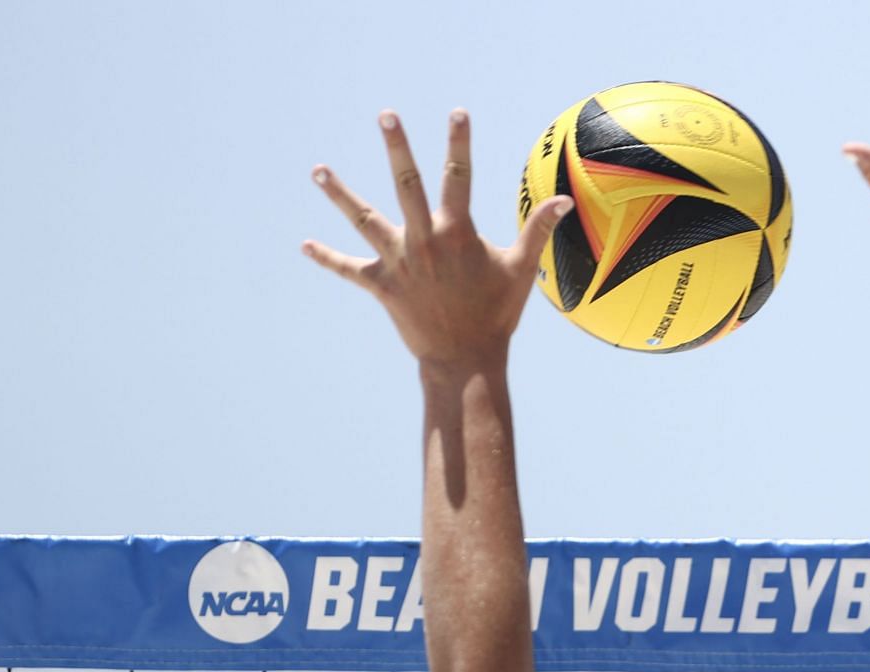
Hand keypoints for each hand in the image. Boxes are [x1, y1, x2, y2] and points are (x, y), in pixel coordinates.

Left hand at [303, 110, 571, 367]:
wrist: (465, 360)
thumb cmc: (497, 314)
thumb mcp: (521, 270)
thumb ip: (538, 231)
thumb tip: (564, 201)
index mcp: (457, 234)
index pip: (460, 178)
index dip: (460, 143)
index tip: (457, 113)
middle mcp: (424, 241)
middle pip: (407, 184)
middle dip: (397, 148)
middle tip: (386, 115)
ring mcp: (399, 262)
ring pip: (364, 220)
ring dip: (340, 194)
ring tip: (318, 169)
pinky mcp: (382, 286)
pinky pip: (349, 269)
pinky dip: (327, 258)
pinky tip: (305, 245)